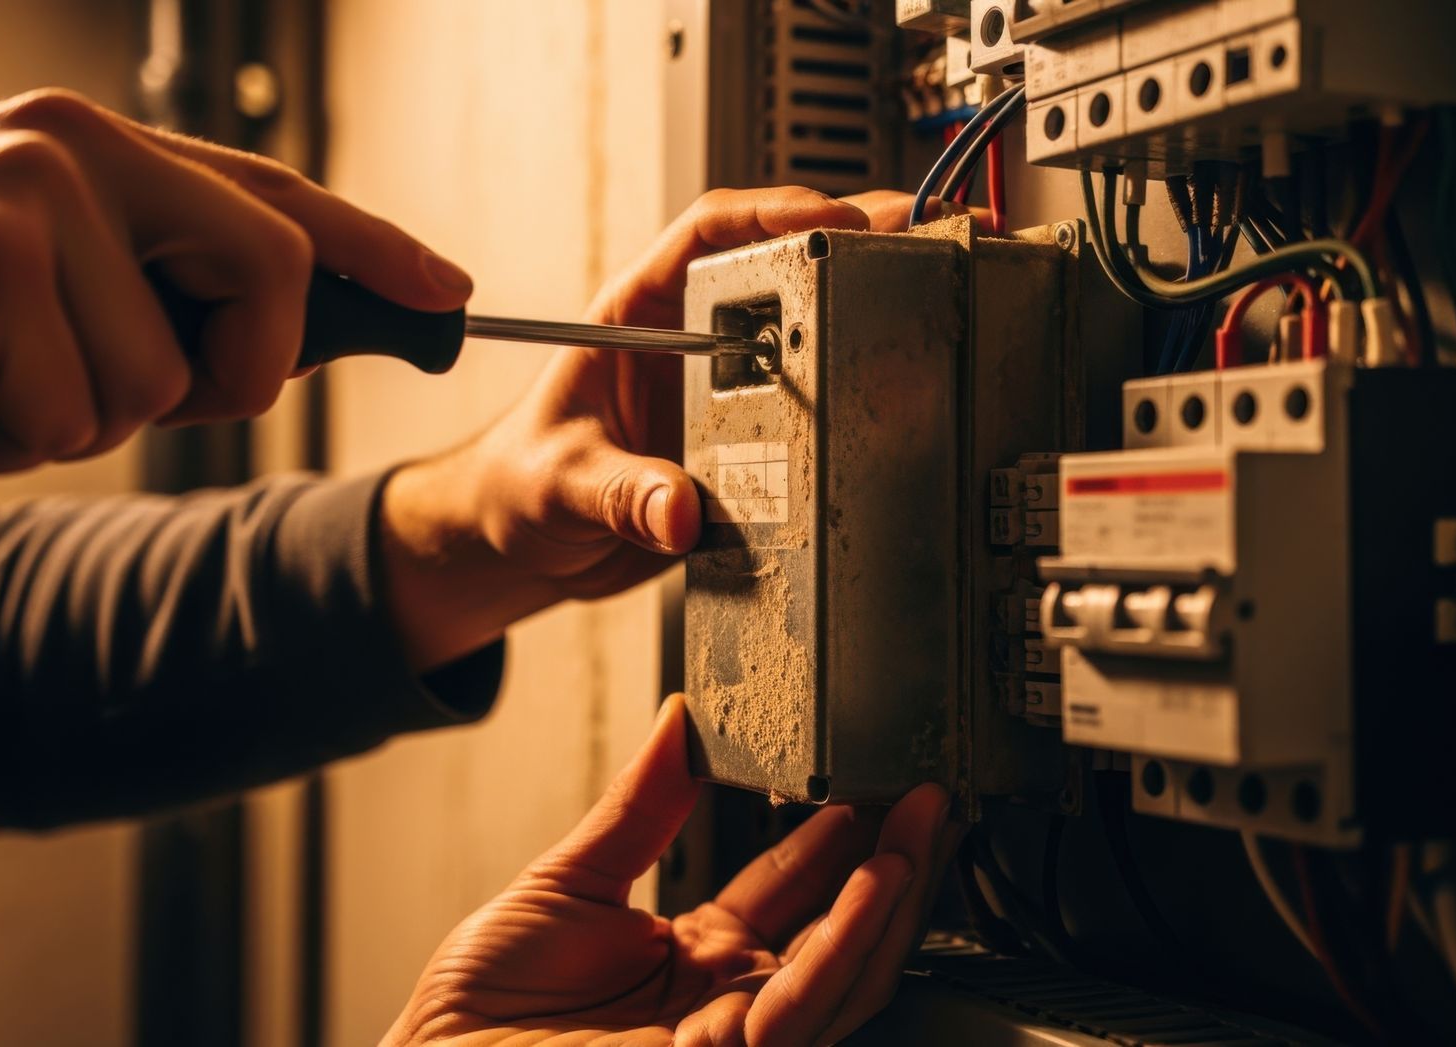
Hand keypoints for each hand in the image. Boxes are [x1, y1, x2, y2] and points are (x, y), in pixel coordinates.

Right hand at [0, 88, 471, 476]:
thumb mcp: (33, 282)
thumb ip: (149, 285)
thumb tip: (287, 332)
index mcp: (97, 146)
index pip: (271, 195)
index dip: (374, 248)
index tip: (449, 295)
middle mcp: (79, 147)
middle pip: (268, 276)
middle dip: (228, 375)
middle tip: (122, 386)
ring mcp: (34, 194)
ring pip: (161, 379)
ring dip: (74, 418)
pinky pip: (76, 413)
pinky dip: (9, 437)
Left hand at [380, 188, 916, 668]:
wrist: (527, 547)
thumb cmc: (518, 489)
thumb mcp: (558, 487)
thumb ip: (618, 494)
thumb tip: (679, 510)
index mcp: (634, 315)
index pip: (706, 232)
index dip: (773, 212)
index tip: (833, 218)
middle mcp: (688, 341)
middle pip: (777, 264)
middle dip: (852, 239)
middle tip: (920, 236)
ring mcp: (725, 387)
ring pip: (806, 327)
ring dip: (867, 302)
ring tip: (936, 288)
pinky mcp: (750, 440)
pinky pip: (813, 403)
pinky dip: (860, 388)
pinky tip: (906, 376)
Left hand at [386, 694, 957, 1045]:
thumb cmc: (477, 1011)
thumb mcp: (568, 880)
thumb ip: (640, 806)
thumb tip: (681, 720)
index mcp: (695, 962)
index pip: (793, 892)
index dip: (839, 839)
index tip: (872, 782)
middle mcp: (728, 1007)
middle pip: (839, 935)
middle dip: (894, 864)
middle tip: (930, 794)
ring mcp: (732, 1042)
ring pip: (842, 973)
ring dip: (890, 898)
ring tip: (923, 827)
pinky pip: (801, 1004)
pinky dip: (844, 945)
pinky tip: (874, 888)